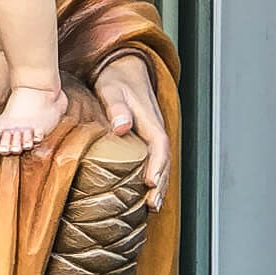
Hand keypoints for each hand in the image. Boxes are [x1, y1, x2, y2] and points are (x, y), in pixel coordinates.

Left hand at [92, 53, 171, 210]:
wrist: (124, 68)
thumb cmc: (116, 79)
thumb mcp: (111, 89)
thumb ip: (116, 107)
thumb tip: (122, 127)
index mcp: (150, 120)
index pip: (159, 146)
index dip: (157, 166)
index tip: (151, 185)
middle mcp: (156, 129)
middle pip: (164, 160)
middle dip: (161, 183)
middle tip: (152, 206)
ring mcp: (153, 134)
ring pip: (161, 162)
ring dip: (159, 184)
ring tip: (152, 206)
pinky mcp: (147, 137)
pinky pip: (154, 159)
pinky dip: (154, 176)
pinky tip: (146, 192)